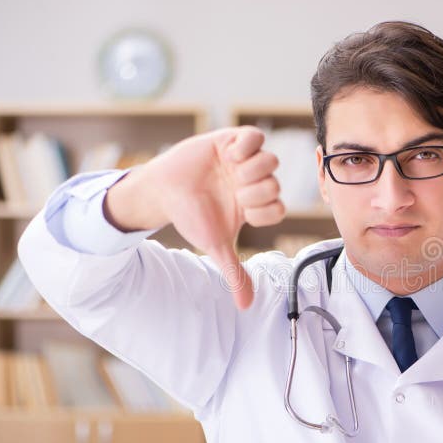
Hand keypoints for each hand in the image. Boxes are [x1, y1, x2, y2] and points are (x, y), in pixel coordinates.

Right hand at [106, 126, 284, 309]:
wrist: (163, 191)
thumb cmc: (191, 217)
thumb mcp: (215, 246)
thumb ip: (234, 274)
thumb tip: (246, 306)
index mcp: (254, 205)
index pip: (279, 208)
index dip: (266, 212)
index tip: (243, 213)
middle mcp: (253, 183)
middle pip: (275, 183)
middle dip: (256, 191)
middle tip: (235, 192)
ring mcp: (243, 162)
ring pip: (270, 160)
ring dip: (253, 170)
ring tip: (232, 173)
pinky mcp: (230, 141)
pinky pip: (255, 136)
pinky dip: (247, 146)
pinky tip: (229, 156)